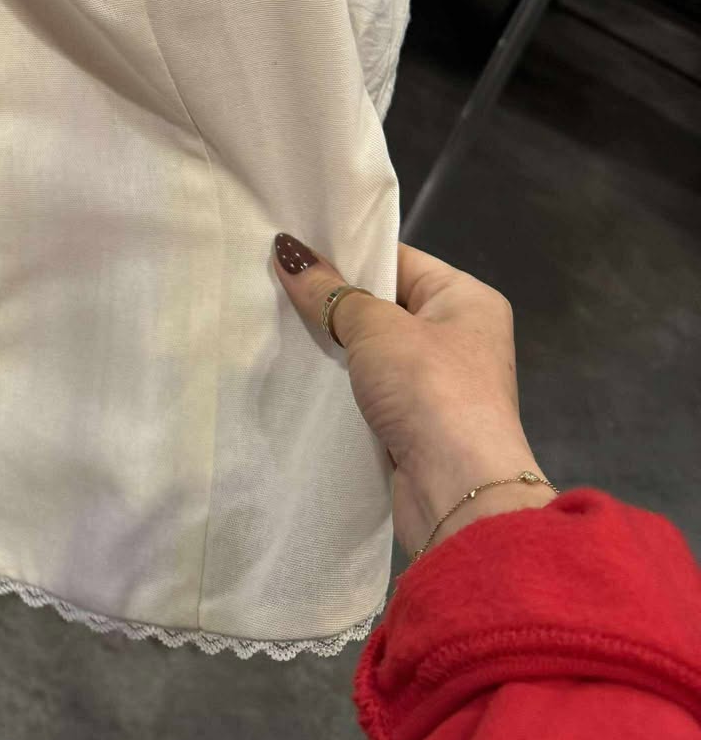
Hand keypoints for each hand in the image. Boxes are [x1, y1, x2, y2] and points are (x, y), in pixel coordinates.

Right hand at [273, 235, 556, 557]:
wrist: (459, 492)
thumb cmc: (429, 390)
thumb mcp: (376, 328)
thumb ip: (330, 292)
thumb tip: (288, 251)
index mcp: (467, 299)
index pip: (399, 259)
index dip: (347, 253)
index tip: (292, 247)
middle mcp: (460, 336)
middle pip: (385, 304)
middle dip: (334, 301)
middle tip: (272, 283)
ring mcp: (440, 383)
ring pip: (375, 351)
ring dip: (336, 346)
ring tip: (277, 324)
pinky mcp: (419, 424)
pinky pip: (374, 389)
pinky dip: (344, 385)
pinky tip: (302, 376)